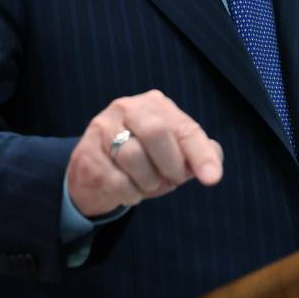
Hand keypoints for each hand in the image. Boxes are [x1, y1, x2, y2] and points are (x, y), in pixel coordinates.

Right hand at [66, 89, 222, 217]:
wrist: (94, 172)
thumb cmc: (144, 160)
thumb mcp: (173, 152)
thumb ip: (196, 154)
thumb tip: (212, 167)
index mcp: (155, 104)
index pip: (184, 128)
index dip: (200, 154)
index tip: (212, 179)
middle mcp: (127, 108)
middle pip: (157, 133)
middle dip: (172, 165)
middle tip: (175, 181)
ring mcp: (102, 128)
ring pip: (134, 157)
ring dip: (149, 182)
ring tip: (150, 185)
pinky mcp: (86, 154)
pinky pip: (116, 180)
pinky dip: (131, 194)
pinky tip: (131, 192)